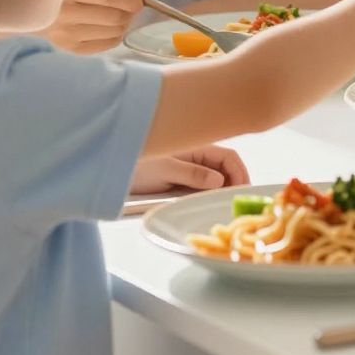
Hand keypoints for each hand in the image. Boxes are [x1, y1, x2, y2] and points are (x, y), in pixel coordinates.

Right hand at [39, 0, 144, 53]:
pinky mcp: (66, 47)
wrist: (23, 1)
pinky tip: (108, 23)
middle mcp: (61, 13)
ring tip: (118, 10)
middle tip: (128, 1)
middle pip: (115, 16)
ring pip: (114, 32)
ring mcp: (63, 34)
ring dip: (125, 21)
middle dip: (129, 9)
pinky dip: (115, 33)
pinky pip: (107, 44)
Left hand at [129, 145, 248, 195]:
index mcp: (197, 148)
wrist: (112, 171)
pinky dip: (210, 197)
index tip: (242, 191)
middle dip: (235, 184)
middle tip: (236, 203)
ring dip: (222, 192)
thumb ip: (193, 174)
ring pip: (216, 181)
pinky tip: (210, 206)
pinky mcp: (183, 184)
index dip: (240, 173)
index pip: (229, 157)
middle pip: (226, 169)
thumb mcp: (165, 170)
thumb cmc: (137, 165)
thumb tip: (219, 180)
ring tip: (224, 206)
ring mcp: (191, 171)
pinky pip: (203, 189)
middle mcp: (197, 158)